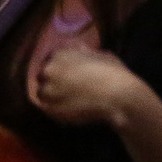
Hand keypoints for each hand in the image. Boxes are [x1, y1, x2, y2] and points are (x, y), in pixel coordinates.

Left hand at [30, 45, 151, 131]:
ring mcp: (48, 89)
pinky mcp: (51, 108)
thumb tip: (79, 47)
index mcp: (59, 53)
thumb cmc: (114, 74)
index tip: (66, 80)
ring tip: (69, 105)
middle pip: (42, 77)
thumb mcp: (102, 55)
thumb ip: (86, 52)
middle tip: (67, 93)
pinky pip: (47, 111)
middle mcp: (49, 68)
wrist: (118, 97)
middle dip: (52, 84)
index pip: (50, 62)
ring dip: (52, 99)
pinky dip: (56, 113)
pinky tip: (70, 113)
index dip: (58, 72)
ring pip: (43, 95)